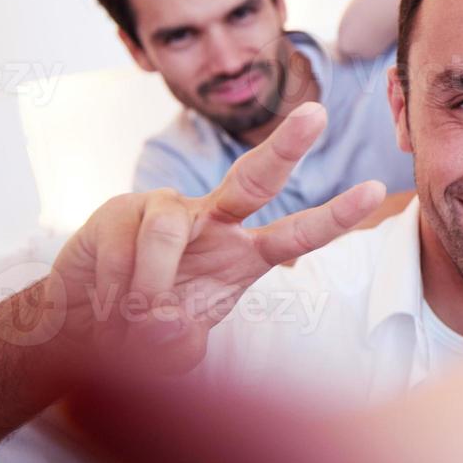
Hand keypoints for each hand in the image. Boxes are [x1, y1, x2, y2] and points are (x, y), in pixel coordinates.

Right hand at [44, 102, 385, 373]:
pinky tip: (107, 302)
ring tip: (131, 319)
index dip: (336, 214)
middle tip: (317, 113)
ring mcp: (168, 209)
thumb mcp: (173, 350)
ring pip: (168, 233)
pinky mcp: (121, 210)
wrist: (85, 323)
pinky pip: (123, 246)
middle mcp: (214, 221)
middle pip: (255, 179)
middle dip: (287, 146)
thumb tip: (167, 323)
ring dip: (148, 288)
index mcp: (244, 253)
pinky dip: (114, 289)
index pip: (298, 234)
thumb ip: (180, 347)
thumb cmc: (145, 330)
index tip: (377, 189)